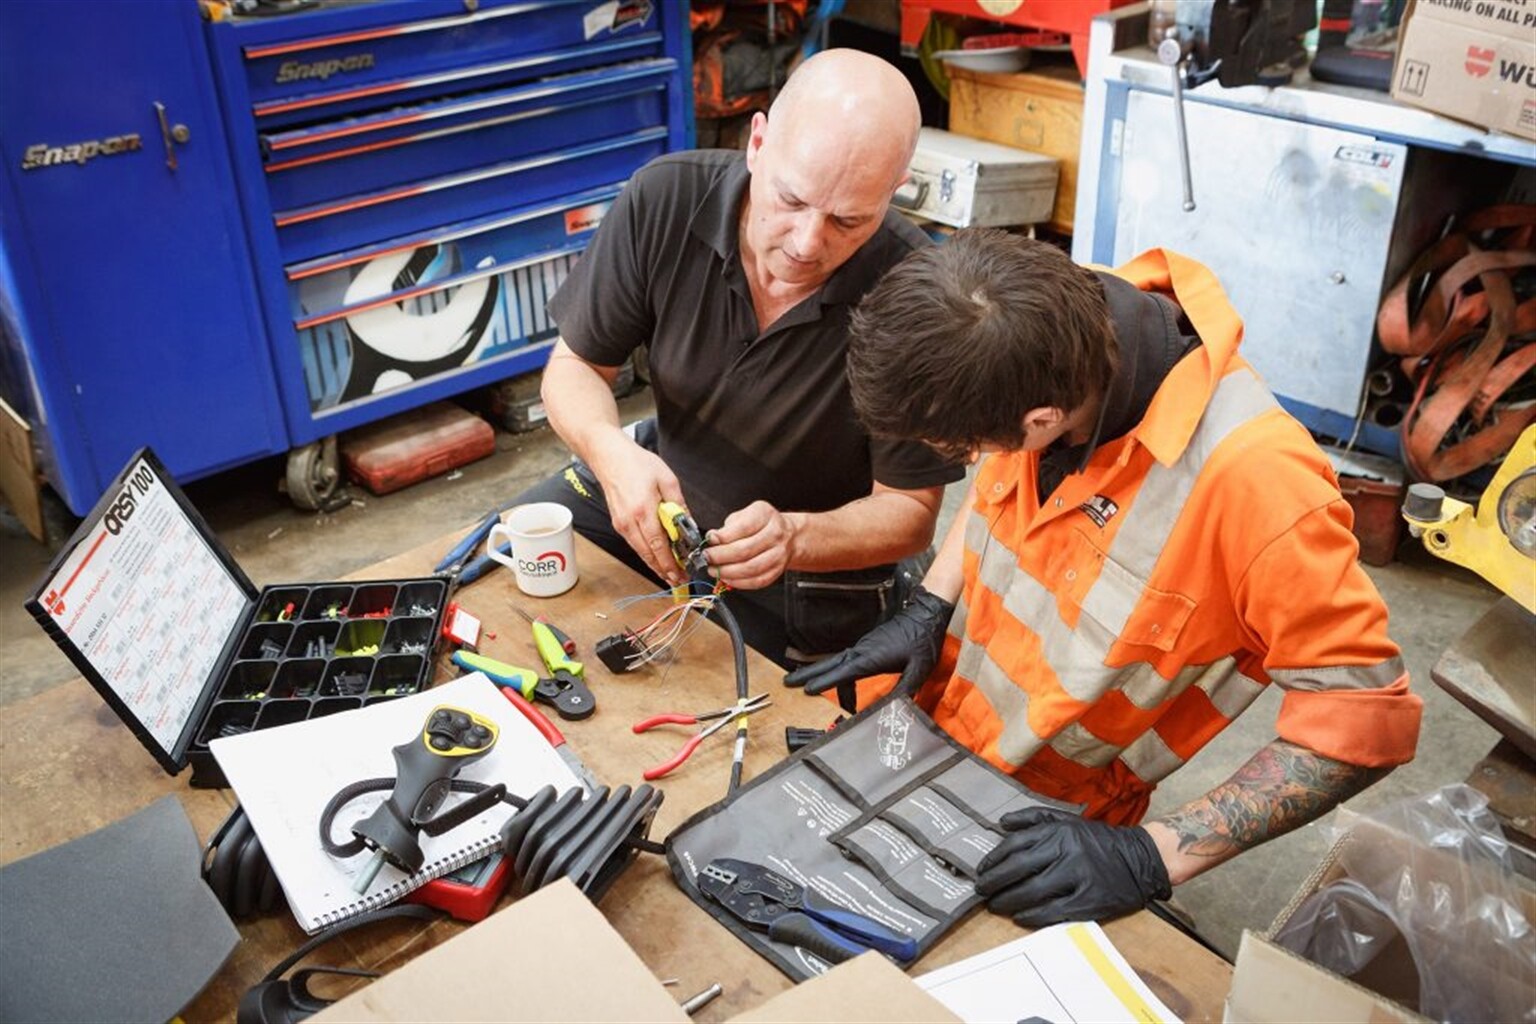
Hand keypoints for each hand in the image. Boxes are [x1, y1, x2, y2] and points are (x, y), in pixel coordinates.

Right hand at [589, 441, 686, 584]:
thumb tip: (689, 526)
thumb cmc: (637, 463)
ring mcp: (622, 524)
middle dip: (665, 570)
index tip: (682, 574)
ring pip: (641, 552)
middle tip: (679, 581)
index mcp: (644, 510)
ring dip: (656, 565)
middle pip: (649, 554)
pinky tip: (657, 559)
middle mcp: (630, 521)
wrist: (609, 457)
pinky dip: (647, 554)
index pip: (659, 545)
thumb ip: (679, 505)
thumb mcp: (667, 480)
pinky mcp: (618, 524)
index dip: (671, 563)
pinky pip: (635, 544)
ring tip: (670, 575)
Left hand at [702, 501, 798, 589]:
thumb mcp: (744, 515)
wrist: (787, 536)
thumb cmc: (761, 524)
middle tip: (707, 557)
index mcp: (765, 515)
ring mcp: (778, 554)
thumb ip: (728, 527)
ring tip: (714, 569)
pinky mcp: (776, 571)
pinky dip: (738, 582)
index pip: (742, 528)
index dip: (723, 537)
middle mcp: (775, 534)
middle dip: (721, 556)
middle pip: (745, 550)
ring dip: (727, 572)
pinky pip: (756, 581)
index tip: (709, 540)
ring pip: (750, 568)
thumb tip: (713, 539)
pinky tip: (727, 578)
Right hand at [782, 586, 953, 696]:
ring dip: (820, 673)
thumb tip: (894, 709)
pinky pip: (847, 660)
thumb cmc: (923, 639)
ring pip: (837, 662)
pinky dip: (836, 671)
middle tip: (788, 682)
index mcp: (872, 657)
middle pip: (830, 664)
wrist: (926, 614)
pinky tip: (837, 681)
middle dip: (808, 674)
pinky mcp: (868, 645)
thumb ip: (905, 690)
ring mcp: (864, 646)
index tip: (807, 690)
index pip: (844, 672)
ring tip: (805, 684)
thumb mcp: (919, 669)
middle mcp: (863, 650)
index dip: (825, 682)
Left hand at [975, 808, 1171, 928]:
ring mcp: (1078, 876)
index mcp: (1059, 831)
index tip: (981, 870)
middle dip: (994, 882)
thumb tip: (1002, 823)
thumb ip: (1034, 817)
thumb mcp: (1067, 820)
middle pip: (1019, 868)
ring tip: (996, 906)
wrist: (1141, 858)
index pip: (1015, 845)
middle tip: (981, 891)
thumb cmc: (1097, 840)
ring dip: (1008, 901)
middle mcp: (1066, 851)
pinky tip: (1020, 917)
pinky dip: (1033, 916)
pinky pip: (1054, 911)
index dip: (994, 859)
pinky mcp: (1090, 900)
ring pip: (1033, 891)